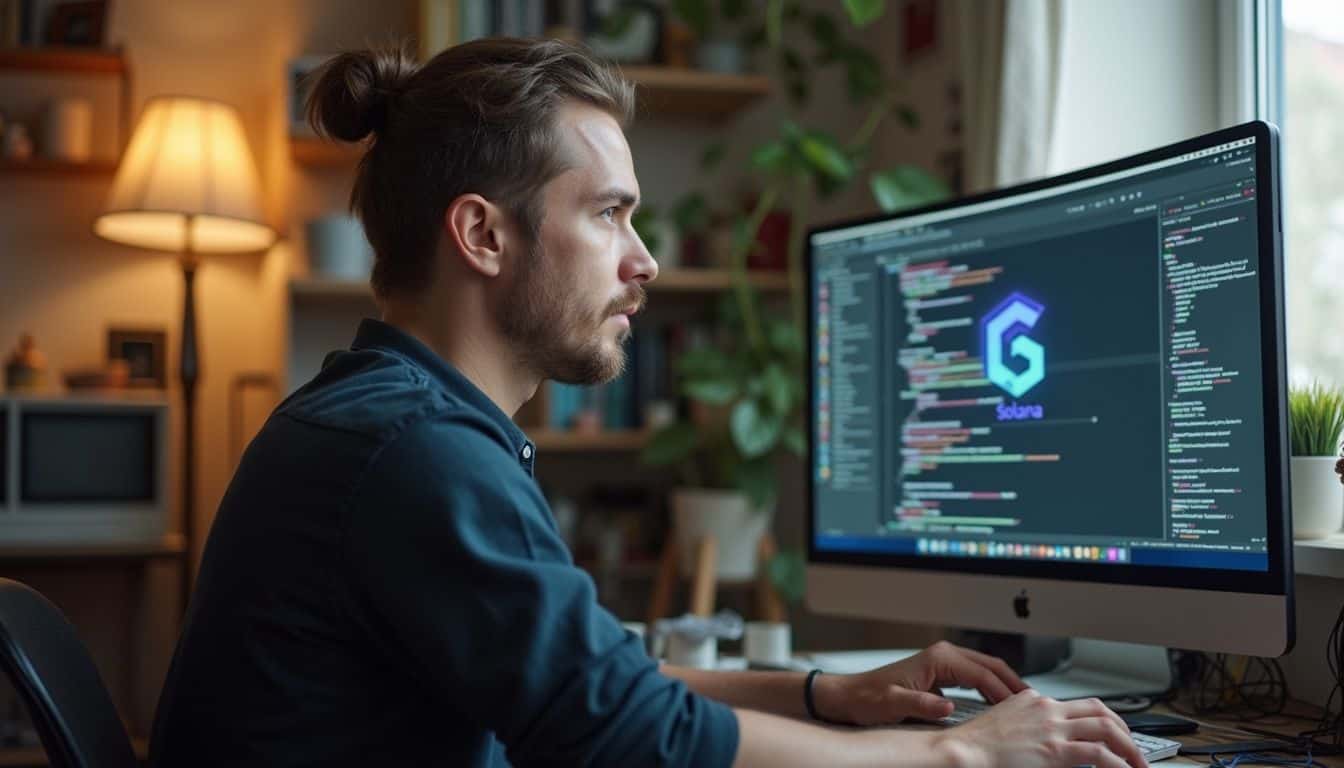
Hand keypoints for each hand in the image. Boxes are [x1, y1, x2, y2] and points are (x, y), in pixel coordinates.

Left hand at [813, 640, 1027, 725]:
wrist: (850, 696)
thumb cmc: (869, 698)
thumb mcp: (894, 704)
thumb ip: (921, 704)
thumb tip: (947, 705)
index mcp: (938, 658)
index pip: (982, 674)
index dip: (1004, 692)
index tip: (1021, 709)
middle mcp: (943, 654)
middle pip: (991, 665)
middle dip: (1014, 683)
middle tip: (1036, 704)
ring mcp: (943, 661)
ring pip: (985, 669)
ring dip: (1005, 683)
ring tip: (1025, 704)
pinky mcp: (941, 671)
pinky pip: (975, 676)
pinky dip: (991, 686)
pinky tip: (999, 702)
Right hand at [935, 689, 1147, 767]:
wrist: (962, 751)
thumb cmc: (975, 744)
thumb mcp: (1003, 723)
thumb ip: (1027, 725)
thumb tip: (1042, 741)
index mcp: (1034, 700)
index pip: (1078, 704)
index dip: (1101, 719)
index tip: (1111, 734)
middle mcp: (1047, 708)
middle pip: (1100, 710)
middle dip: (1124, 729)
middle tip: (1133, 749)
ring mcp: (1053, 727)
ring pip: (1107, 728)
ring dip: (1130, 748)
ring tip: (1139, 764)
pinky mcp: (1055, 750)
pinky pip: (1099, 754)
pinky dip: (1120, 764)